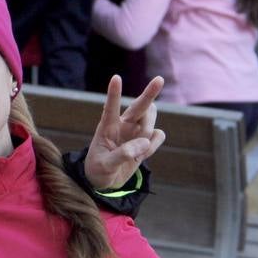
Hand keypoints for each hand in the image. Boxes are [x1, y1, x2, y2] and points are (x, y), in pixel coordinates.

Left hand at [83, 75, 164, 190]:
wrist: (105, 180)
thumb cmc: (98, 169)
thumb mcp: (105, 165)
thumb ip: (122, 154)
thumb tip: (144, 143)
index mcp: (107, 127)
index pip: (111, 107)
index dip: (114, 93)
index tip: (116, 77)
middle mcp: (123, 125)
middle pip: (139, 106)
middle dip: (149, 93)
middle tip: (159, 80)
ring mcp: (135, 131)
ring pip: (150, 121)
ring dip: (149, 131)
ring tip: (137, 150)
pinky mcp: (145, 141)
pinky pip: (158, 136)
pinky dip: (154, 145)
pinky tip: (143, 154)